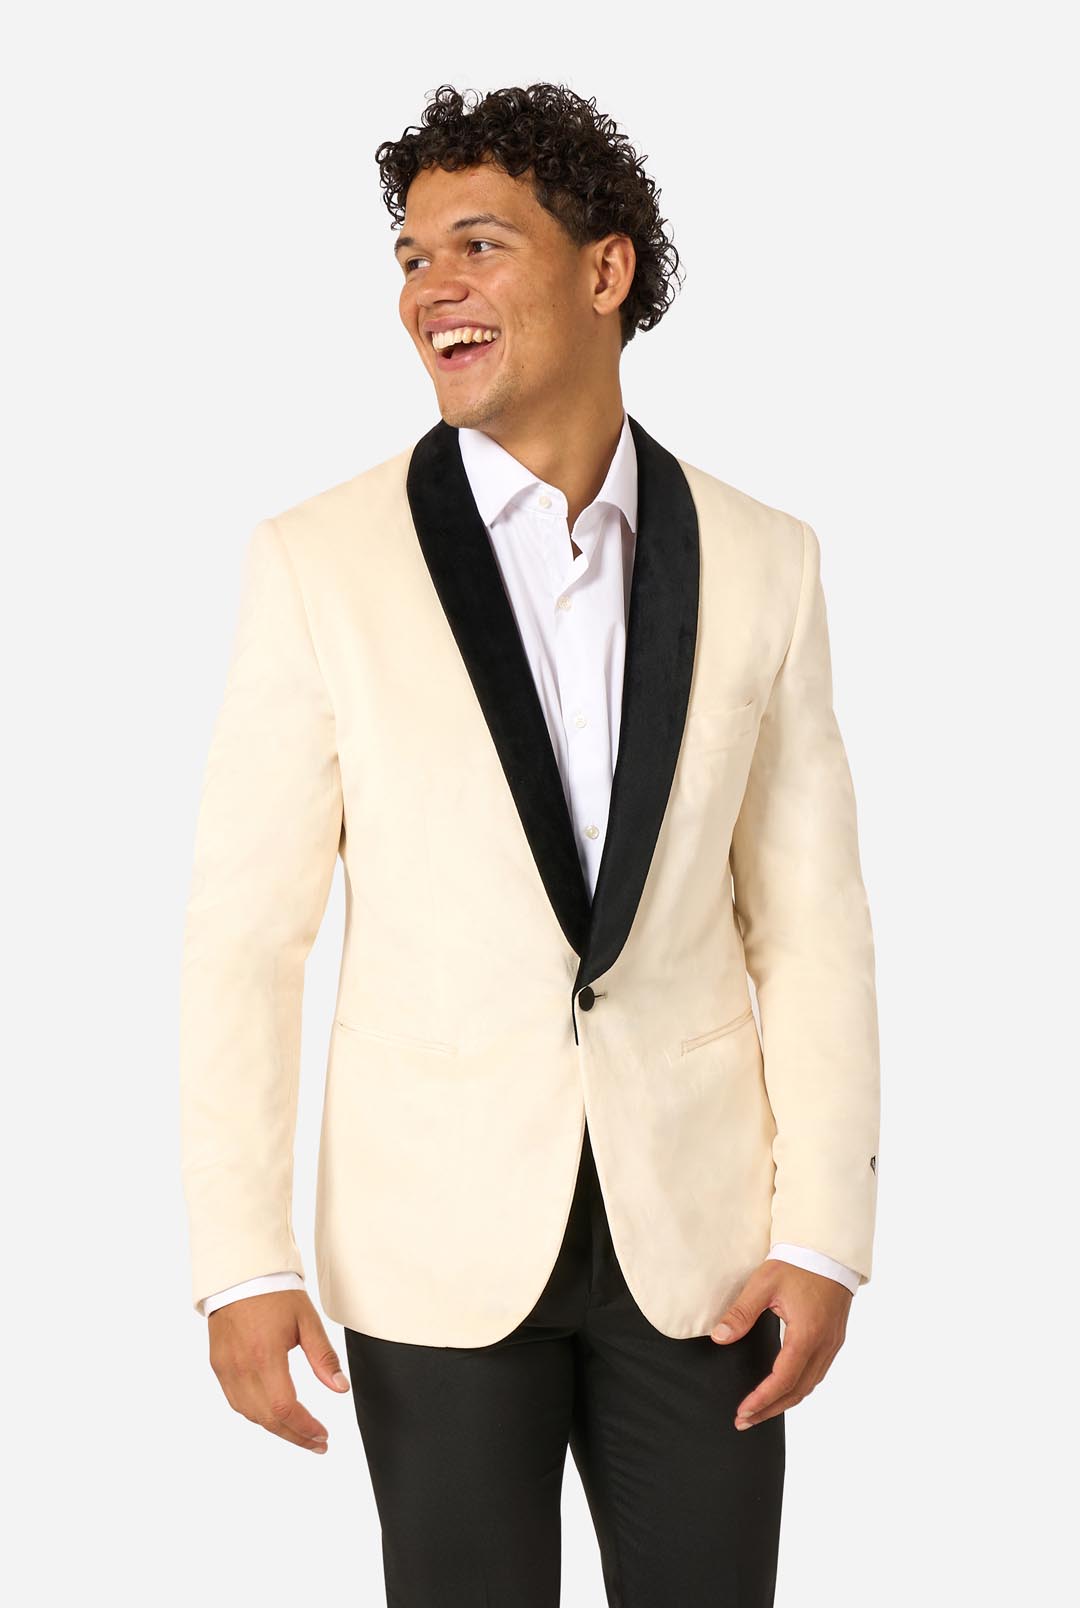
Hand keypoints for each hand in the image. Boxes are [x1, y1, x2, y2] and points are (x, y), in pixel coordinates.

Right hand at [207, 1289, 350, 1452]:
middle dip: (295, 1436)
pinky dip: (256, 1414)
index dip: (305, 1428)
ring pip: (250, 1414)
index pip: (284, 1408)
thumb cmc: (275, 1293)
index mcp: (265, 1356)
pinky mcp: (218, 1366)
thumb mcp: (307, 1321)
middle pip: (267, 1419)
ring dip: (276, 1428)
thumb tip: (340, 1388)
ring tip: (300, 1431)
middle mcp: (241, 1368)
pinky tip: (274, 1413)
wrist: (239, 1274)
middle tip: (317, 1442)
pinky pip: (236, 1401)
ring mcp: (226, 1369)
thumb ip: (324, 1357)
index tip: (323, 1436)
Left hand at [710, 1258, 852, 1429]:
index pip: (783, 1379)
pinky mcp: (834, 1339)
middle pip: (797, 1391)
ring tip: (759, 1411)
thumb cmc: (797, 1263)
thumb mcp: (764, 1283)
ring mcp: (832, 1344)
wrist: (829, 1251)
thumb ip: (741, 1313)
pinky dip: (798, 1388)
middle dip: (770, 1409)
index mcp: (807, 1334)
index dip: (762, 1399)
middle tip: (744, 1420)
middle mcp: (824, 1345)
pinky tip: (783, 1389)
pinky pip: (817, 1374)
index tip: (743, 1411)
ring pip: (809, 1386)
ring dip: (784, 1402)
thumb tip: (720, 1337)